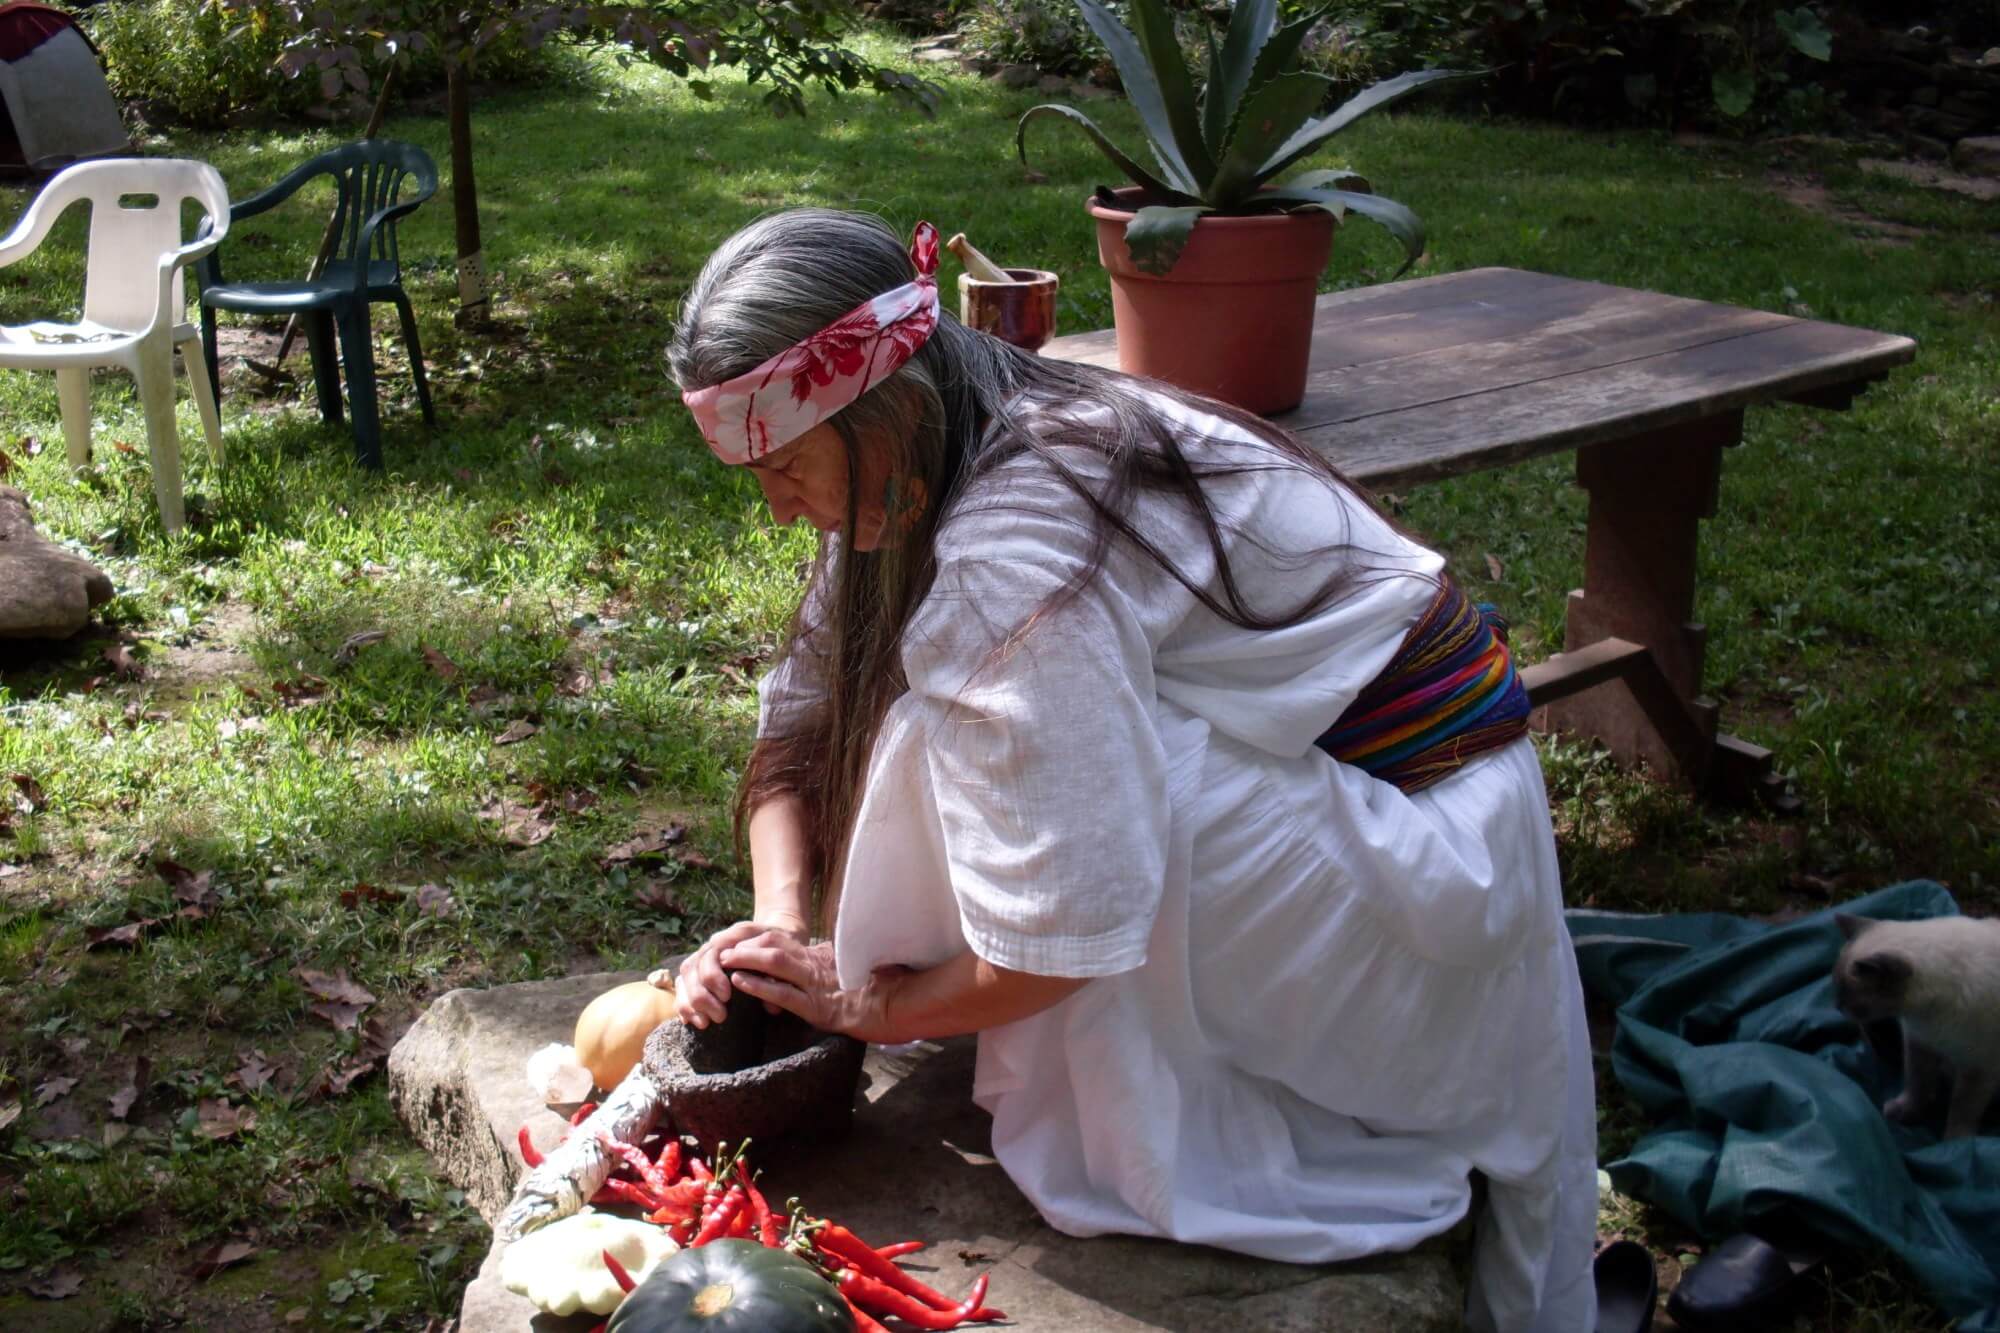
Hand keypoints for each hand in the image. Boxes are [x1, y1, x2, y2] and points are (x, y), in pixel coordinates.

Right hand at [673, 916, 806, 1027]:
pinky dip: (683, 1004)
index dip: (713, 976)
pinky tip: (690, 1021)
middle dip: (701, 994)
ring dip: (691, 1002)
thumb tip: (771, 1005)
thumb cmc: (777, 952)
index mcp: (728, 939)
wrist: (772, 943)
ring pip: (684, 977)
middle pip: (692, 966)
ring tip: (705, 1023)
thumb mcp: (780, 960)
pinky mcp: (694, 976)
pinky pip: (681, 988)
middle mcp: (710, 948)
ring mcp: (700, 960)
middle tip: (720, 1015)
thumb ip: (774, 977)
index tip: (726, 996)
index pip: (710, 954)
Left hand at [719, 932, 908, 1044]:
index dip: (759, 942)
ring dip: (747, 960)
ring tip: (724, 960)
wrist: (901, 1009)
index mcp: (824, 958)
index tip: (740, 943)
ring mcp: (818, 987)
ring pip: (776, 964)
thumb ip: (838, 962)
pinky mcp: (820, 1009)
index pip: (784, 943)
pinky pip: (784, 994)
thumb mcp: (857, 969)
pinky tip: (741, 983)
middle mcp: (818, 967)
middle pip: (775, 946)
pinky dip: (760, 986)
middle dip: (746, 946)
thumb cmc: (884, 991)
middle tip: (723, 948)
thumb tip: (824, 957)